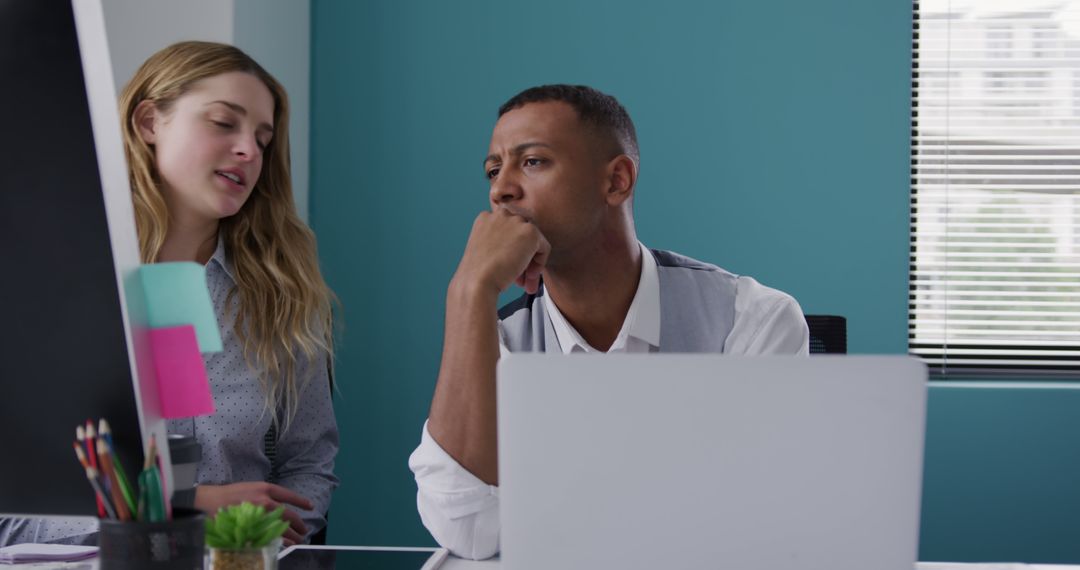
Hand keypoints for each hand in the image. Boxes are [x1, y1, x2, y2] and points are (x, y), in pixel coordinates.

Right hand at [194, 482, 312, 545]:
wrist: (208, 501)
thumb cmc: (229, 495)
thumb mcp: (250, 488)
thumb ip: (265, 495)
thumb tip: (280, 505)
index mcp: (264, 488)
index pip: (288, 495)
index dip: (301, 501)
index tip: (310, 506)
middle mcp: (264, 500)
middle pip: (288, 514)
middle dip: (299, 523)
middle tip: (305, 530)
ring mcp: (258, 514)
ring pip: (282, 527)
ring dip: (293, 535)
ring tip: (299, 540)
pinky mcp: (250, 527)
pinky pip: (269, 536)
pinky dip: (279, 541)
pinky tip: (286, 544)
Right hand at [455, 208, 550, 295]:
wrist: (477, 282)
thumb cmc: (477, 274)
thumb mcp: (484, 250)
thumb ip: (500, 242)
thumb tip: (521, 250)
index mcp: (486, 217)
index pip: (509, 230)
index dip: (511, 251)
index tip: (508, 268)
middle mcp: (501, 214)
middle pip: (522, 234)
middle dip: (522, 257)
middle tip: (521, 279)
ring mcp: (516, 221)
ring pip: (533, 242)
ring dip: (531, 262)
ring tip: (526, 283)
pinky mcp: (530, 232)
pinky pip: (544, 248)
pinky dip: (539, 264)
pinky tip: (529, 277)